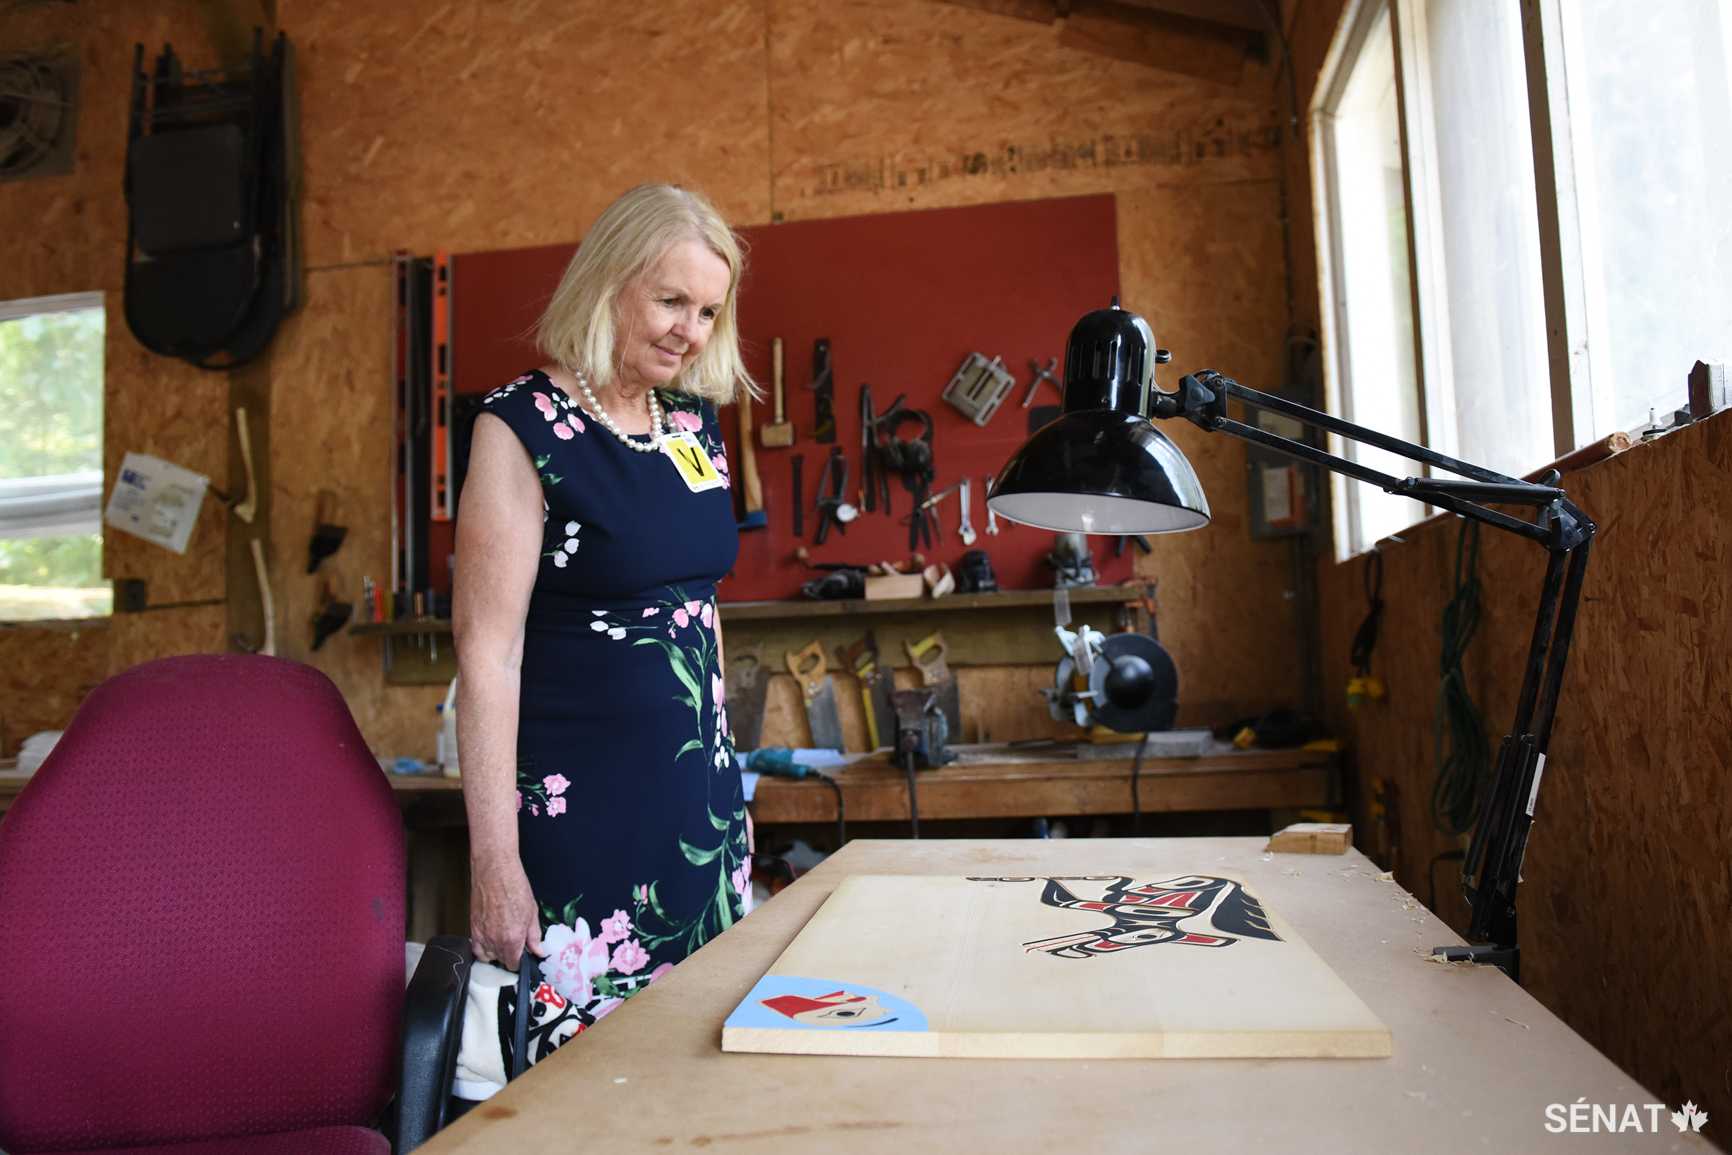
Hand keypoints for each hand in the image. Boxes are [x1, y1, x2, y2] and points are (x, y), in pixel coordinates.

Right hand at [470, 853, 542, 971]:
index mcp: (513, 938)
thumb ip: (534, 936)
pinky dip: (483, 950)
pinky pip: (477, 949)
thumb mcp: (532, 912)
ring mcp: (483, 935)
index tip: (523, 957)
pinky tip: (491, 943)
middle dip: (510, 956)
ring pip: (490, 956)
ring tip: (505, 940)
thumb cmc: (514, 886)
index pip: (514, 964)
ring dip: (498, 953)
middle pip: (502, 960)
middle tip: (516, 944)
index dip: (520, 962)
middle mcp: (496, 940)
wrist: (495, 871)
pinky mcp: (473, 928)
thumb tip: (538, 950)